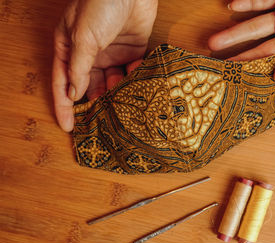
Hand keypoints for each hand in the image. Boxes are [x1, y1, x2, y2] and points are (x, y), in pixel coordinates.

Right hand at [52, 0, 157, 131]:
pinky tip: (138, 93)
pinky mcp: (133, 50)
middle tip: (101, 123)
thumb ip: (79, 67)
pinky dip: (134, 82)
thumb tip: (75, 94)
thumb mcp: (83, 37)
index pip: (64, 83)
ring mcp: (112, 52)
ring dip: (117, 95)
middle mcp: (90, 53)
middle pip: (89, 86)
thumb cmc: (100, 4)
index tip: (68, 127)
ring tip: (122, 110)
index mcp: (70, 48)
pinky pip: (132, 72)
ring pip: (112, 82)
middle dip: (95, 104)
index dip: (65, 106)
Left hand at [209, 0, 274, 81]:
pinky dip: (248, 1)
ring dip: (233, 32)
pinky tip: (231, 6)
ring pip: (254, 25)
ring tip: (214, 43)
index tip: (233, 83)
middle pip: (257, 48)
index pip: (271, 65)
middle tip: (214, 66)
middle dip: (236, 56)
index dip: (252, 73)